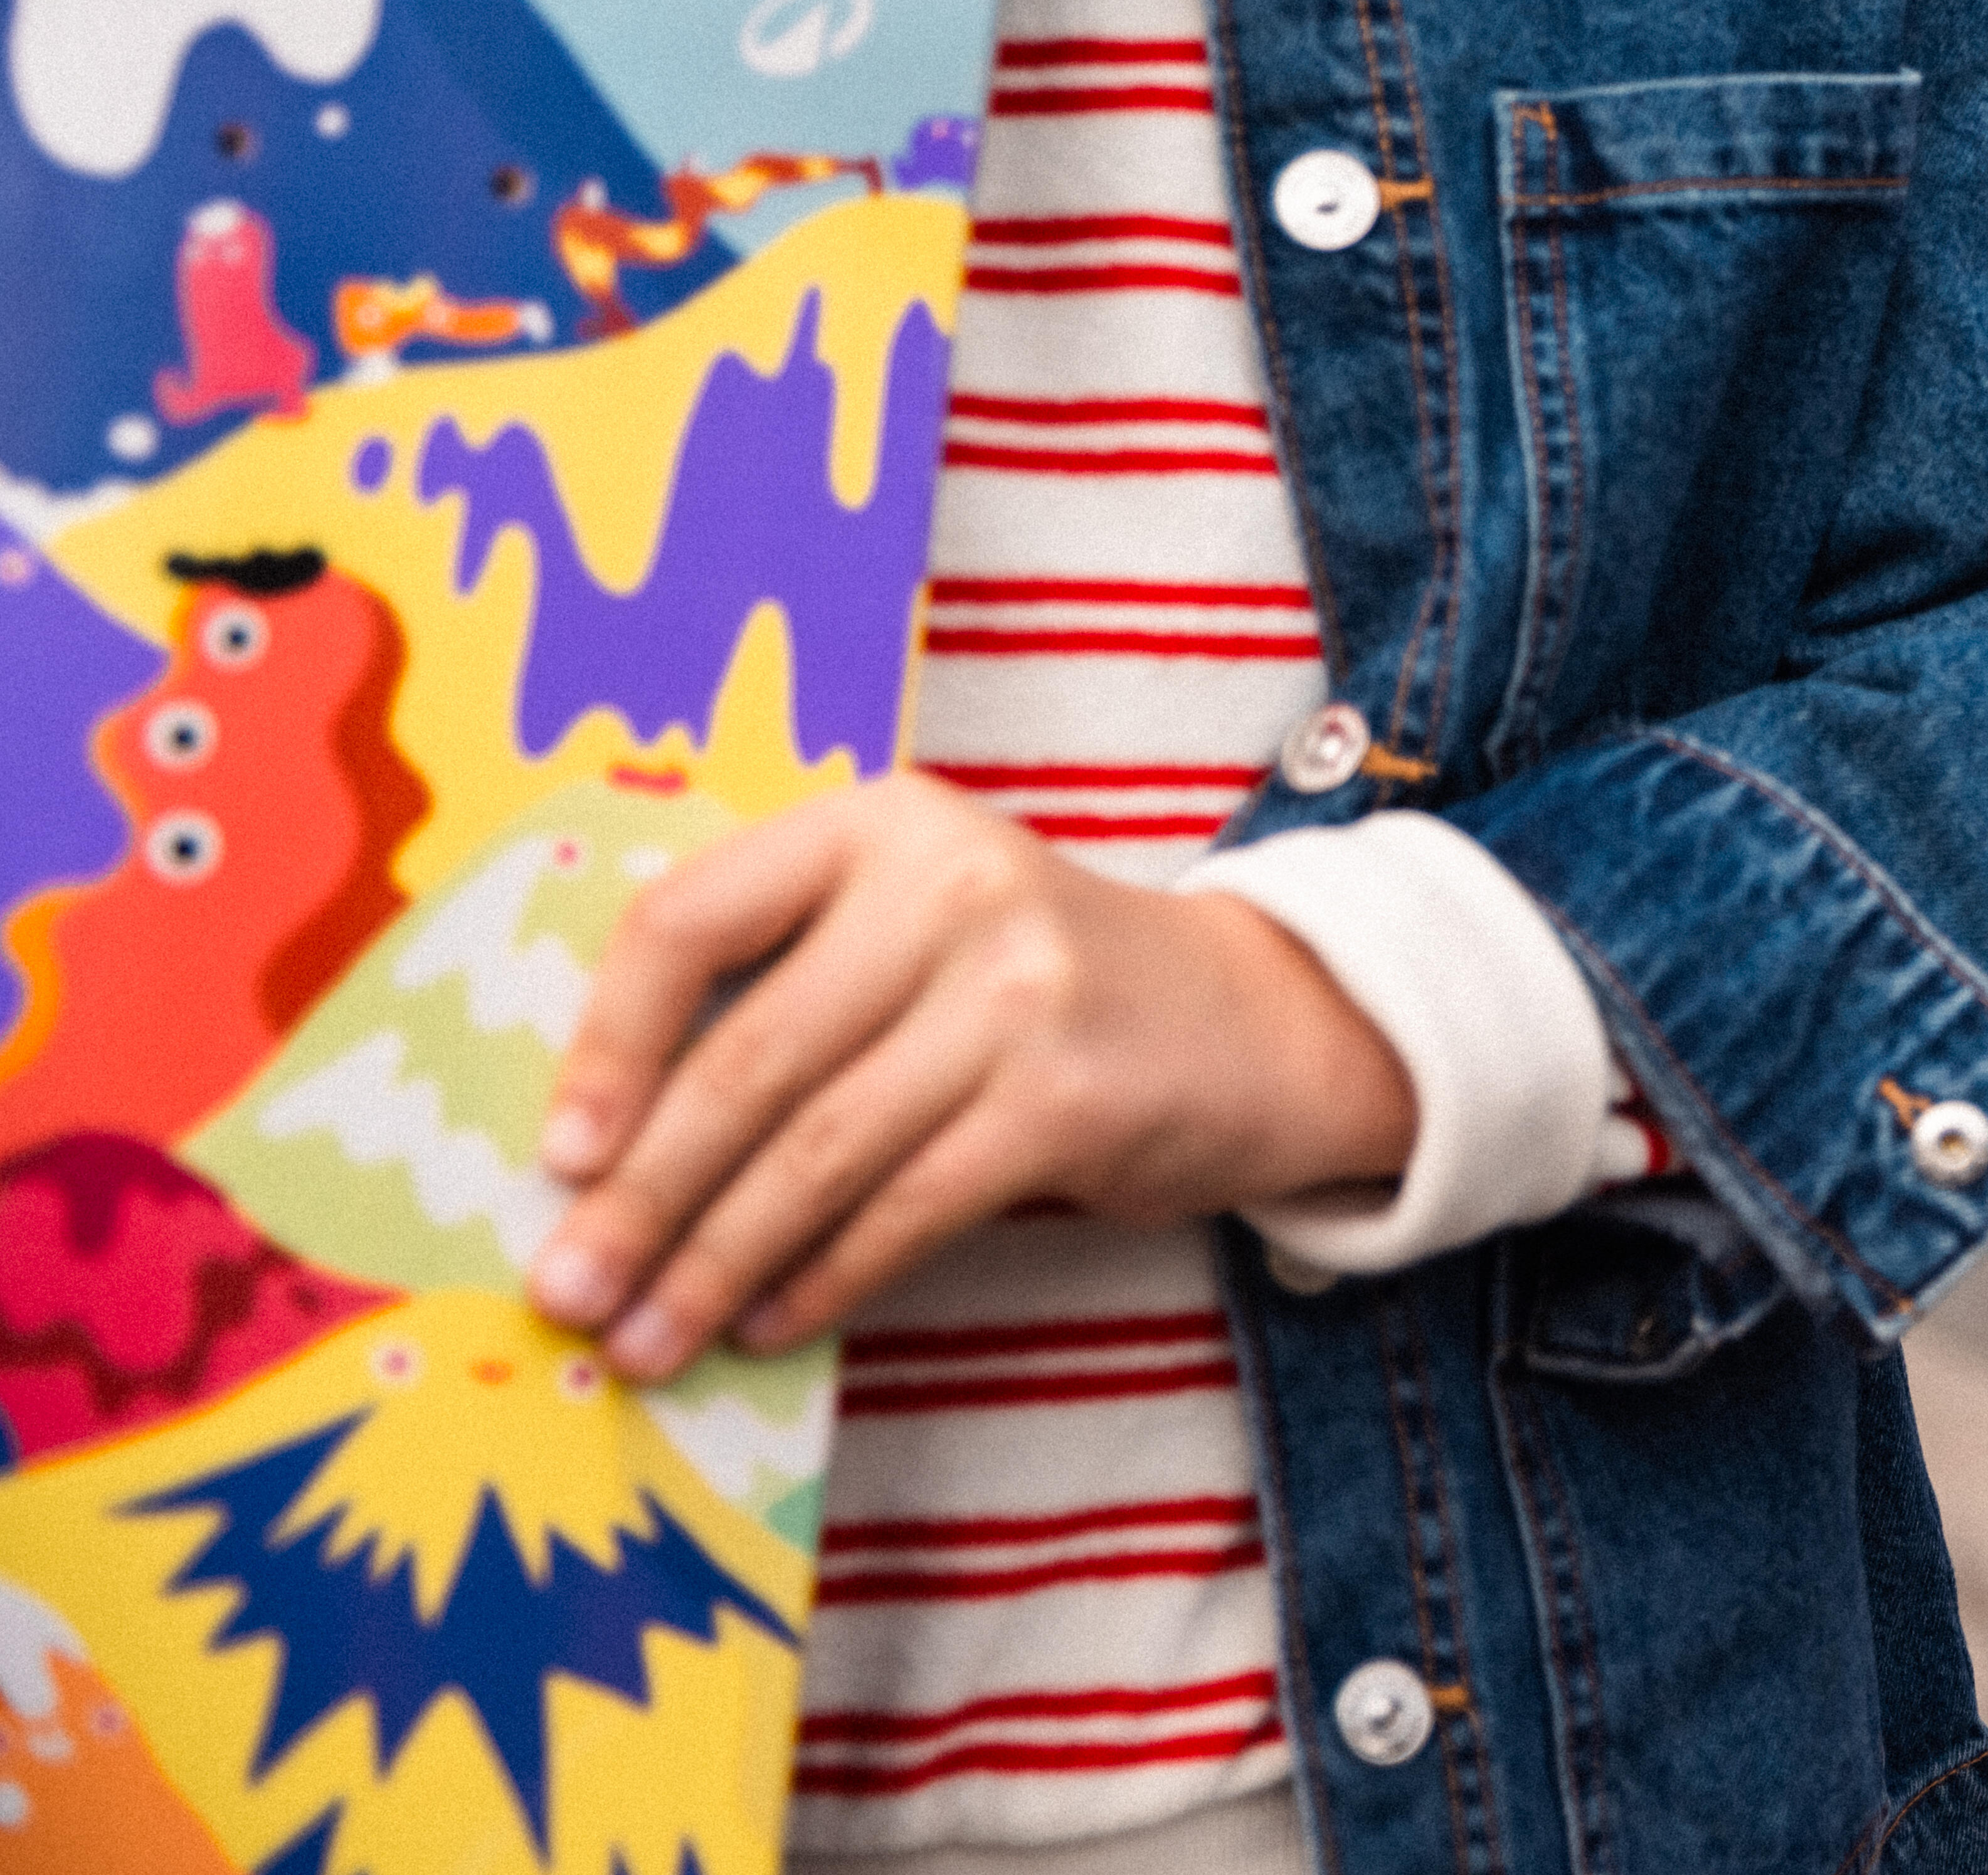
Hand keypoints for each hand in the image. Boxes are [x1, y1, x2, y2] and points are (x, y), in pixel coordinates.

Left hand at [522, 774, 1419, 1378]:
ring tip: (644, 1341)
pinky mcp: (1069, 1097)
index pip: (692, 918)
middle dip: (641, 1198)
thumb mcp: (913, 928)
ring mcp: (1020, 990)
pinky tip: (769, 1323)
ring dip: (713, 1263)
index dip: (608, 1044)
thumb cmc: (1038, 986)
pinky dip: (823, 1279)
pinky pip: (906, 1209)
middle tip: (566, 1293)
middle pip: (749, 1061)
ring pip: (819, 1153)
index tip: (557, 1155)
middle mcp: (949, 886)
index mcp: (879, 824)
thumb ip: (783, 983)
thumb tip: (597, 1147)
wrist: (1253, 1017)